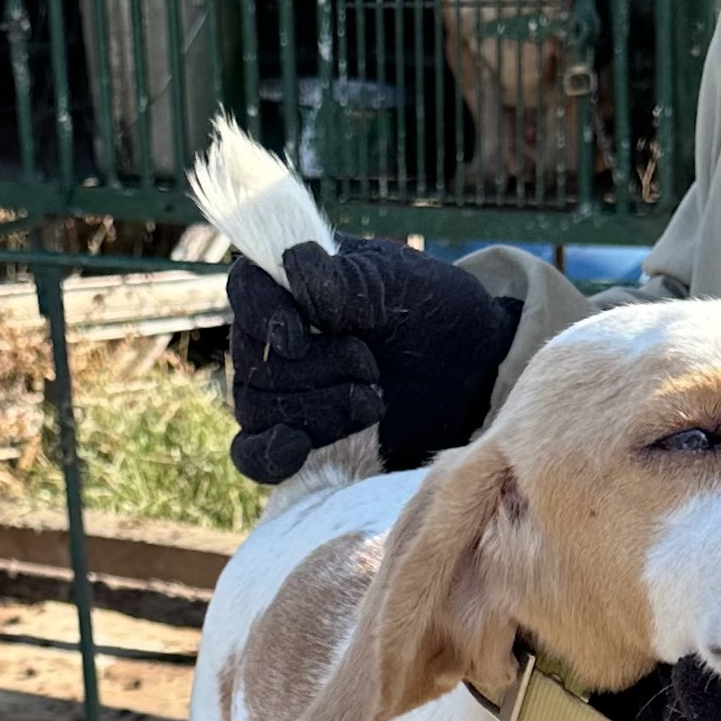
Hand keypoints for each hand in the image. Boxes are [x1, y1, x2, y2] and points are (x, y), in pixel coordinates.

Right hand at [228, 240, 522, 481]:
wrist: (472, 380)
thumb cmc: (437, 318)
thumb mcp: (402, 288)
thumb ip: (348, 281)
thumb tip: (292, 264)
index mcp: (296, 282)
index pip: (247, 289)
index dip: (262, 315)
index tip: (299, 339)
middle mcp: (278, 336)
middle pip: (253, 359)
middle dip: (314, 370)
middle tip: (372, 366)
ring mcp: (284, 392)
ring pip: (257, 408)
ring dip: (317, 410)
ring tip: (374, 403)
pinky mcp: (299, 440)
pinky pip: (253, 457)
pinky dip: (268, 455)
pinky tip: (297, 448)